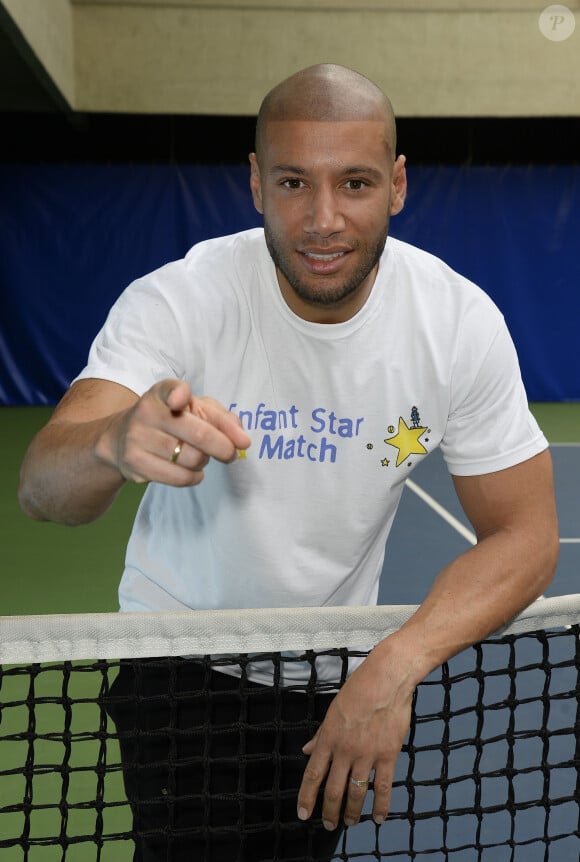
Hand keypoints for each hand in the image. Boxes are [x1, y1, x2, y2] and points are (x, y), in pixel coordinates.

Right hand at [99, 378, 250, 485]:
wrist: (122, 438)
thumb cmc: (171, 420)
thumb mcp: (195, 409)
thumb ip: (222, 418)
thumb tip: (241, 440)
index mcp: (162, 392)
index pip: (171, 390)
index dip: (178, 395)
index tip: (181, 399)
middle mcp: (147, 412)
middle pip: (198, 435)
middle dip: (224, 447)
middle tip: (230, 452)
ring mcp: (138, 439)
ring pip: (192, 459)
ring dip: (204, 461)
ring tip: (198, 456)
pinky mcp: (135, 464)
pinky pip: (180, 478)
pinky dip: (194, 477)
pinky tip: (191, 470)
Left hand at [296, 643, 413, 830]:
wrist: (386, 679)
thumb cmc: (359, 689)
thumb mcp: (333, 710)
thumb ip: (321, 734)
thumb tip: (307, 750)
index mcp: (329, 738)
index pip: (313, 774)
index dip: (307, 797)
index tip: (303, 813)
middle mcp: (345, 750)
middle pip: (334, 789)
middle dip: (329, 811)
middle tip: (329, 825)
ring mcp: (366, 754)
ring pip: (356, 793)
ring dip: (352, 812)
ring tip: (350, 823)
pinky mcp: (388, 755)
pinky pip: (383, 787)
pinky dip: (381, 805)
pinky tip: (378, 817)